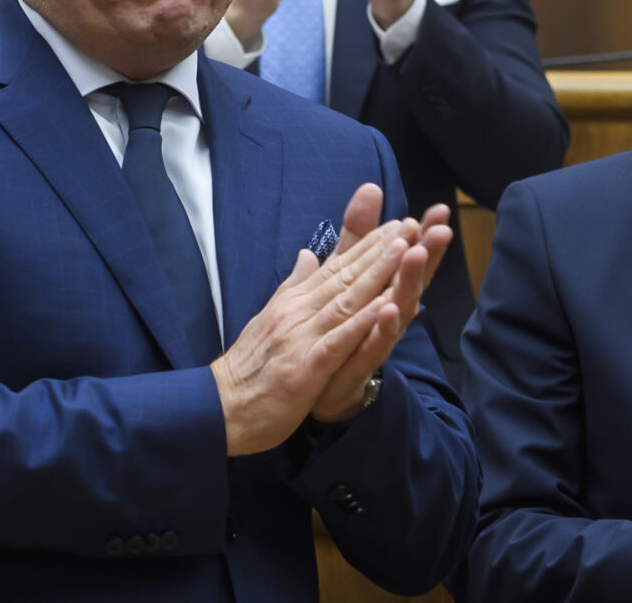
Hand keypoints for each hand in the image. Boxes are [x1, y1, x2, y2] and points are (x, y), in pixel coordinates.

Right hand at [211, 183, 414, 455]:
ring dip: (378, 274)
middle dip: (381, 249)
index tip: (396, 225)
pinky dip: (363, 322)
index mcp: (294, 301)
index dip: (368, 245)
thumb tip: (308, 254)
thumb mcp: (271, 318)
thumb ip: (294, 286)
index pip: (336, 267)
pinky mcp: (306, 366)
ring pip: (347, 300)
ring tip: (406, 248)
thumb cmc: (248, 368)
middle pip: (346, 276)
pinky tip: (386, 307)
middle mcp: (298, 311)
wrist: (219, 408)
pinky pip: (340, 340)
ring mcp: (302, 337)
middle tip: (411, 223)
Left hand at [310, 199, 453, 421]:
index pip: (406, 257)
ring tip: (416, 255)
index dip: (423, 234)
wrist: (318, 385)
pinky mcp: (360, 363)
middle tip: (442, 227)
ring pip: (399, 308)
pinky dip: (382, 327)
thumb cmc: (340, 326)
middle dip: (427, 253)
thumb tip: (370, 189)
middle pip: (412, 279)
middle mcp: (388, 312)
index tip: (438, 209)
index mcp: (383, 289)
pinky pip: (374, 344)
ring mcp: (377, 338)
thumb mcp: (345, 273)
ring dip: (409, 282)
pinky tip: (387, 308)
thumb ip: (357, 235)